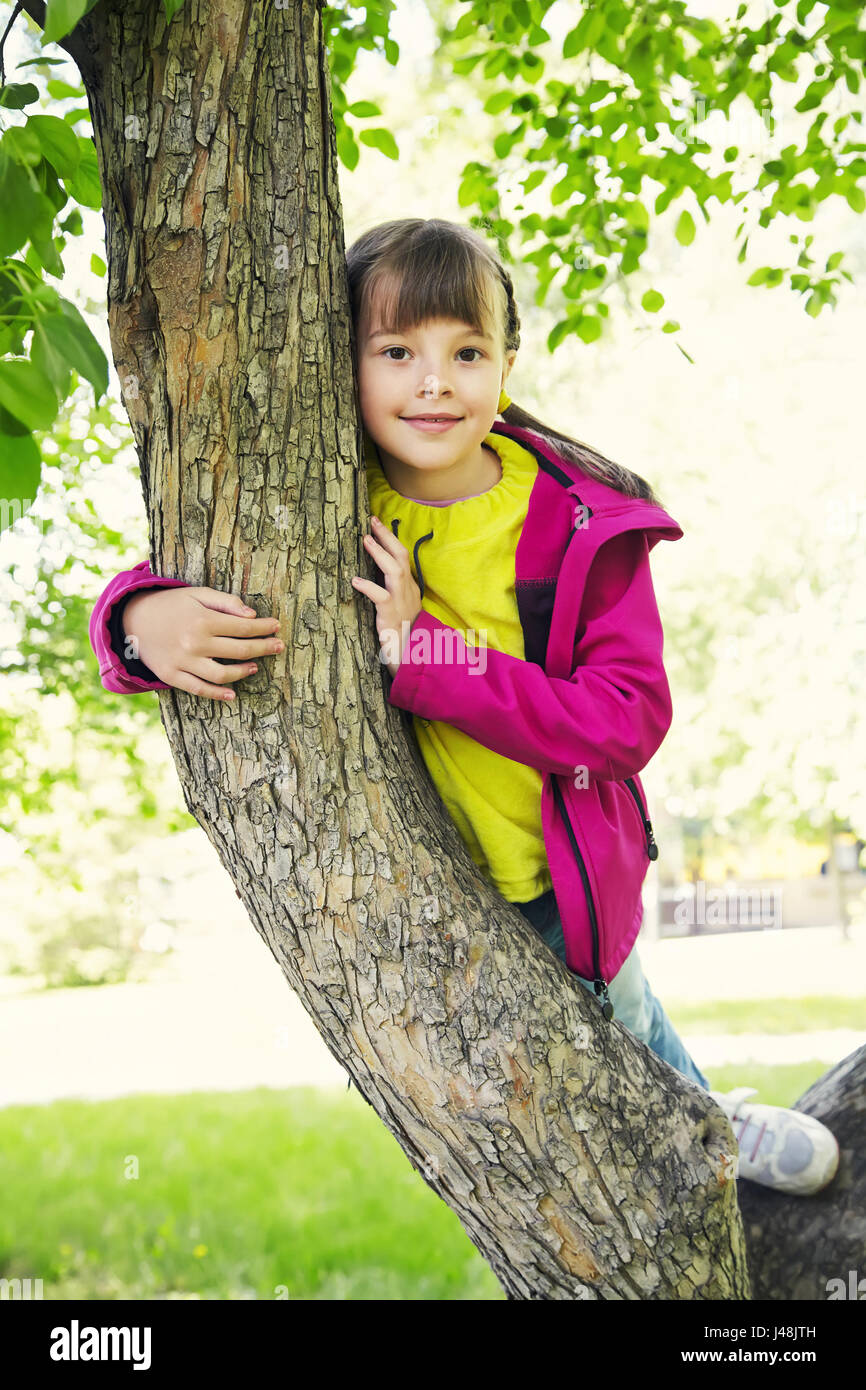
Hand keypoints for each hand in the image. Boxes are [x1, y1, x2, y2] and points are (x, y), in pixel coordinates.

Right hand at [121, 586, 283, 700]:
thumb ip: (226, 602)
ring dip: (244, 672)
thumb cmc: (171, 605)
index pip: (244, 627)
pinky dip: (218, 694)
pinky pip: (199, 689)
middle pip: (239, 651)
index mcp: (203, 620)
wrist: (133, 619)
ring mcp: (183, 662)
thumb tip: (252, 615)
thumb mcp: (197, 594)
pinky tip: (233, 694)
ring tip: (255, 666)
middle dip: (263, 648)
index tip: (277, 627)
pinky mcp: (172, 676)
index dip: (264, 628)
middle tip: (278, 646)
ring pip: (223, 675)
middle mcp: (195, 643)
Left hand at [351, 515, 421, 677]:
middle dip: (387, 537)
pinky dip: (368, 587)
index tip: (376, 523)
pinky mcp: (390, 614)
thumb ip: (390, 587)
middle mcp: (407, 589)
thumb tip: (373, 570)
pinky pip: (381, 597)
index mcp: (409, 586)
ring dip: (380, 554)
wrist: (408, 652)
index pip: (402, 556)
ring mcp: (401, 601)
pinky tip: (355, 580)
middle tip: (372, 521)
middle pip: (401, 557)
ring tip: (366, 540)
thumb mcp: (398, 604)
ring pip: (395, 572)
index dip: (390, 538)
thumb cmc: (399, 628)